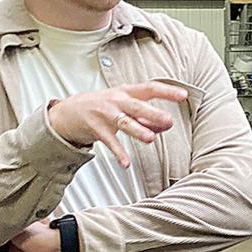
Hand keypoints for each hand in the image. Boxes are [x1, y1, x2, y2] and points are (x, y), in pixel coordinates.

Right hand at [48, 81, 187, 167]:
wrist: (68, 112)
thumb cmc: (102, 107)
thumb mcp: (124, 106)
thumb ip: (145, 116)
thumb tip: (167, 126)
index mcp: (126, 91)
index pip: (150, 88)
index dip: (167, 91)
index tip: (183, 95)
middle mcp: (116, 100)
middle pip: (137, 106)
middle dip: (153, 113)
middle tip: (168, 121)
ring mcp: (105, 114)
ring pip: (124, 122)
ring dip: (137, 130)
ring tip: (149, 139)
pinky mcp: (95, 128)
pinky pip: (109, 142)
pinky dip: (119, 153)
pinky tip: (126, 163)